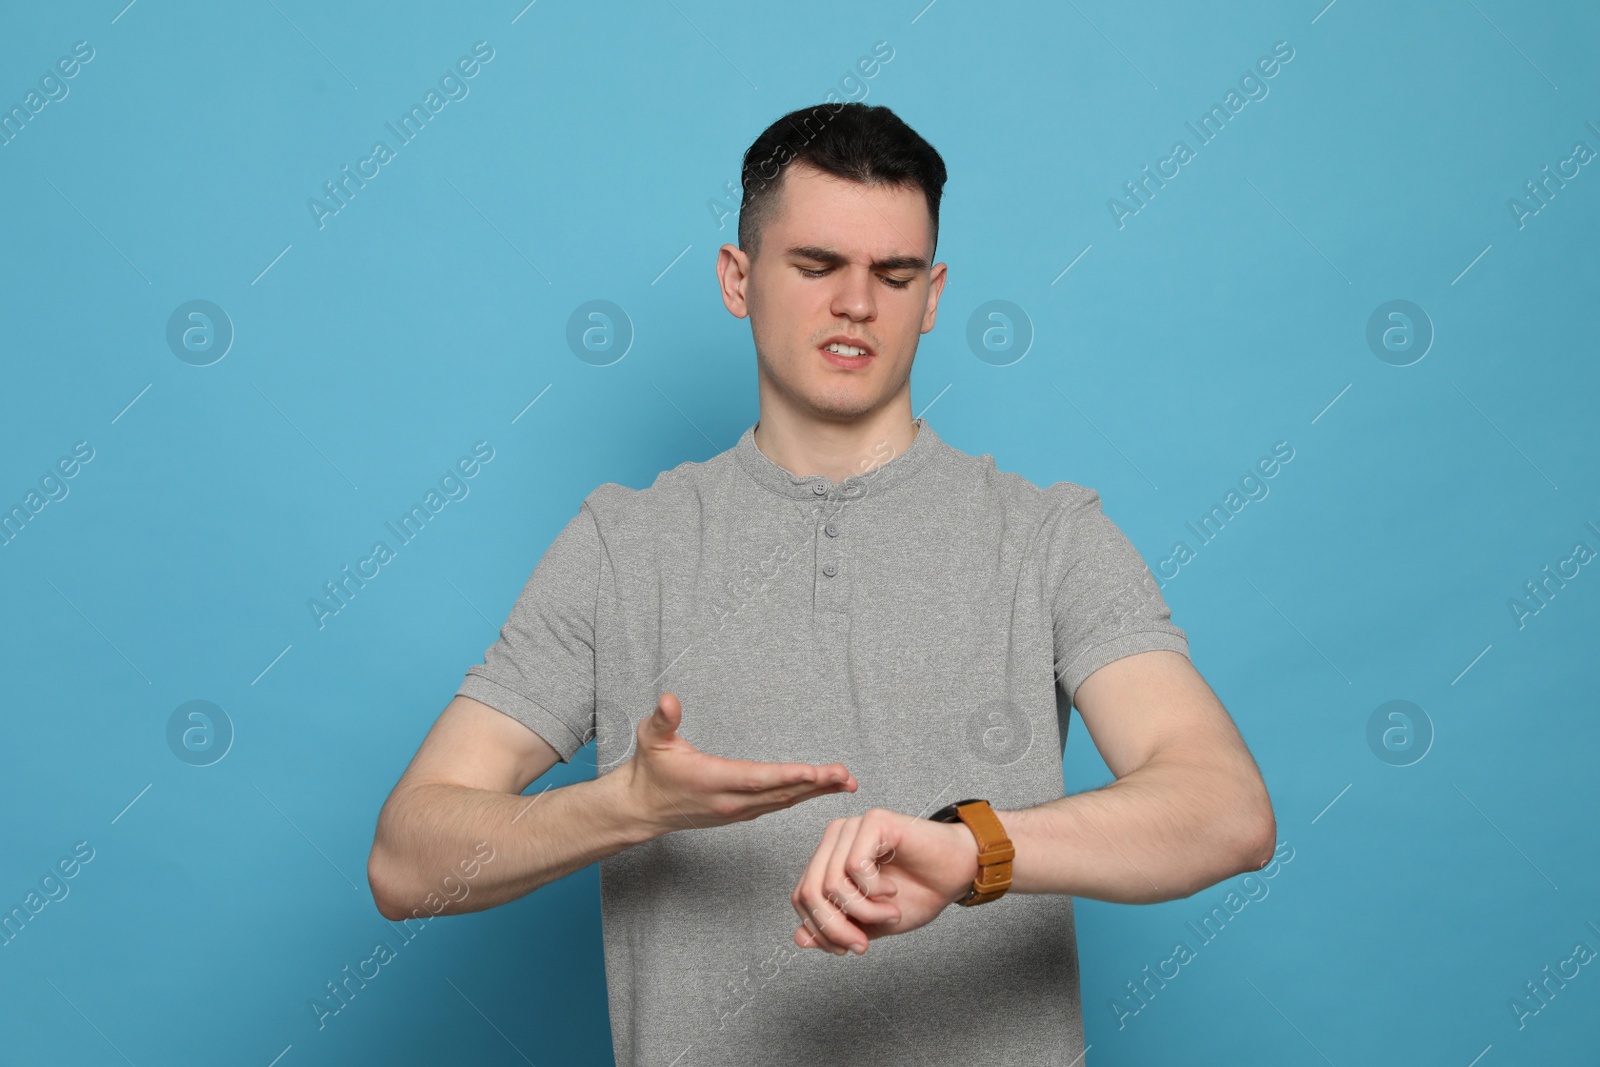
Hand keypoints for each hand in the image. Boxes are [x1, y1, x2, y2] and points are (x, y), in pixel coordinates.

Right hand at [620, 693, 856, 833]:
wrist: (641, 809)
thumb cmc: (649, 770)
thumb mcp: (650, 739)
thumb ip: (662, 719)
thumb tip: (669, 700)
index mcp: (711, 780)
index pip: (756, 778)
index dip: (787, 776)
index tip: (816, 772)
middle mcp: (728, 800)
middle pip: (778, 793)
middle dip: (816, 784)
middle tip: (846, 776)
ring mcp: (736, 811)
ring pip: (782, 802)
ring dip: (816, 792)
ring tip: (846, 782)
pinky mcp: (740, 813)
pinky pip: (777, 805)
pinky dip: (802, 796)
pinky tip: (822, 789)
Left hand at [790, 808, 979, 955]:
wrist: (958, 874)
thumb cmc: (918, 892)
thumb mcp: (870, 922)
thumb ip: (836, 928)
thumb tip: (799, 939)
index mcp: (829, 859)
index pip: (801, 897)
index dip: (820, 930)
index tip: (849, 948)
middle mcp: (835, 838)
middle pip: (810, 891)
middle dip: (835, 927)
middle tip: (863, 944)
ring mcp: (853, 826)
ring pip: (831, 881)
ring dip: (863, 911)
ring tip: (889, 914)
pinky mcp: (874, 821)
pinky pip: (855, 865)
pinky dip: (874, 890)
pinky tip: (893, 891)